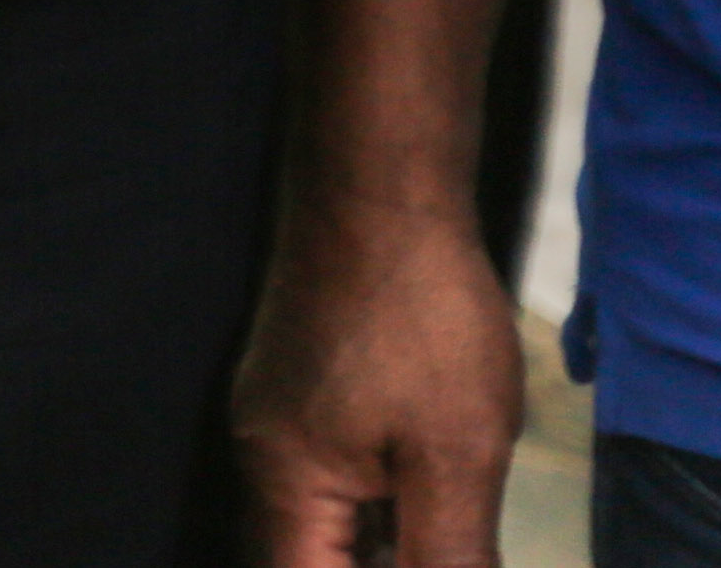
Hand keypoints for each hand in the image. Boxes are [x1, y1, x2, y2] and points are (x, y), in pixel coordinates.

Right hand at [234, 190, 526, 566]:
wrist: (381, 190)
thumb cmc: (420, 321)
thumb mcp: (455, 455)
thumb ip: (449, 556)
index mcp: (285, 485)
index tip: (440, 564)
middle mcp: (266, 458)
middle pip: (312, 559)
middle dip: (385, 566)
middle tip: (455, 546)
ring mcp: (281, 417)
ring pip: (329, 523)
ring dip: (390, 546)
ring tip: (454, 536)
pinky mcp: (304, 387)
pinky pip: (337, 479)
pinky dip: (386, 510)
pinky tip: (439, 501)